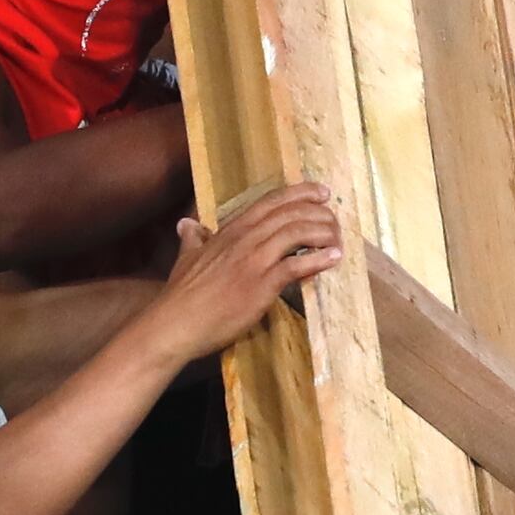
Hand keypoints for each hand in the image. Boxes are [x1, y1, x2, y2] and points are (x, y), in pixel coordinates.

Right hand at [143, 181, 344, 360]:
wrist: (177, 323)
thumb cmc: (181, 294)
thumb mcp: (186, 258)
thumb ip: (192, 239)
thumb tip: (186, 224)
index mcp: (231, 231)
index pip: (271, 201)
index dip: (300, 193)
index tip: (322, 192)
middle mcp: (245, 239)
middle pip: (290, 213)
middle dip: (319, 212)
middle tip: (336, 218)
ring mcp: (254, 260)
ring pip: (297, 233)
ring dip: (323, 233)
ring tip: (337, 239)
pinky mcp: (262, 284)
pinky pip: (296, 265)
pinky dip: (318, 260)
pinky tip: (333, 258)